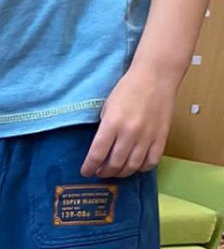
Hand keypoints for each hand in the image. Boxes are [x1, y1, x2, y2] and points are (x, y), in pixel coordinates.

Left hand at [81, 62, 175, 178]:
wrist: (156, 76)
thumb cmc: (128, 89)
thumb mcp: (107, 107)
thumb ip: (104, 129)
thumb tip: (100, 150)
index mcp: (112, 124)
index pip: (97, 154)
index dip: (89, 167)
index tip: (86, 172)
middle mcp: (130, 133)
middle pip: (115, 164)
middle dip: (104, 172)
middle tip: (100, 172)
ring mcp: (147, 136)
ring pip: (133, 166)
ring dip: (121, 173)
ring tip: (116, 171)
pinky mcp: (162, 137)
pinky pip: (152, 161)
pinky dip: (142, 168)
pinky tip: (136, 165)